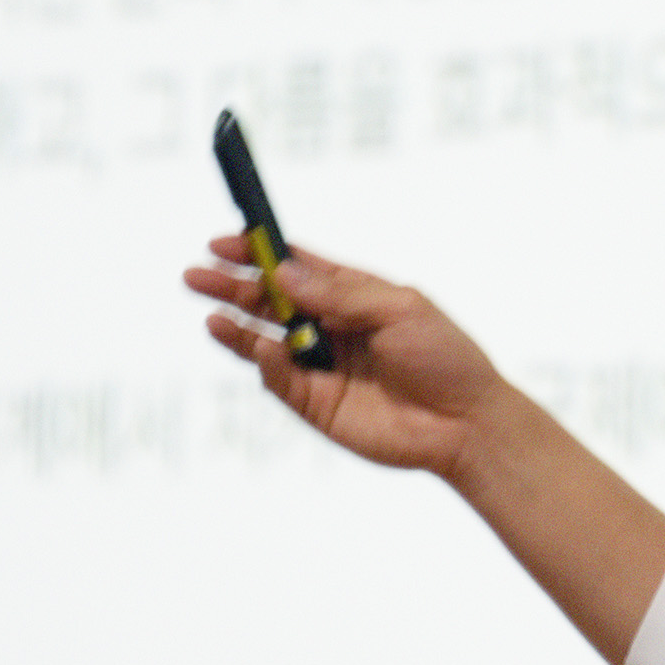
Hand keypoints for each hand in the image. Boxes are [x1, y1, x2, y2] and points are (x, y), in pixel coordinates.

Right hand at [184, 238, 507, 476]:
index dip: (262, 254)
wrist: (465, 423)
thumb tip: (286, 272)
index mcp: (354, 297)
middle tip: (198, 275)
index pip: (298, 269)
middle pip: (271, 302)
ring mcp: (322, 367)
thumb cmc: (445, 358)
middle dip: (234, 287)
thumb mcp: (399, 308)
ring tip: (213, 313)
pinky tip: (263, 348)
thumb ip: (341, 292)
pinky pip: (280, 380)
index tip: (228, 242)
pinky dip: (267, 363)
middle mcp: (332, 329)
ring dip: (237, 326)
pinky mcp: (316, 405)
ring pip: (266, 341)